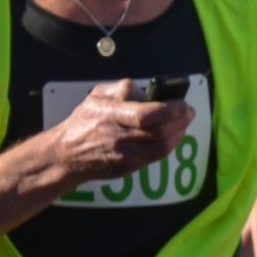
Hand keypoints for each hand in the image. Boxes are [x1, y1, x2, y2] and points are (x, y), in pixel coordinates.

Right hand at [51, 80, 190, 182]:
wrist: (67, 154)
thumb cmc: (84, 120)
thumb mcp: (98, 95)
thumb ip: (124, 89)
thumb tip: (148, 92)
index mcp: (110, 115)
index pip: (146, 115)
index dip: (171, 110)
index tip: (182, 103)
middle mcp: (119, 137)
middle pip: (159, 132)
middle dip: (180, 120)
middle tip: (189, 111)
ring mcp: (126, 155)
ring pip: (162, 146)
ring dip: (179, 132)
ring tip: (184, 121)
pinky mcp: (130, 167)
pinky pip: (157, 156)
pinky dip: (171, 144)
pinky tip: (175, 135)